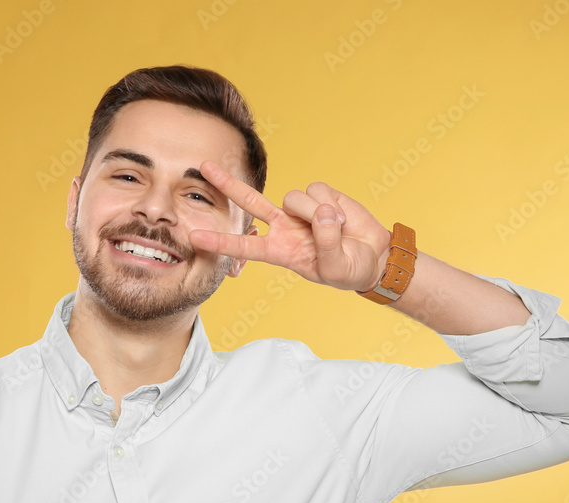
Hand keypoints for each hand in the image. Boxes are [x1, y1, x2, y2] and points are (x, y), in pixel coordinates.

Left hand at [189, 160, 391, 291]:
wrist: (373, 257)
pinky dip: (332, 204)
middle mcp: (283, 227)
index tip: (195, 238)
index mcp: (279, 251)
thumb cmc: (349, 269)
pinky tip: (341, 217)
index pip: (244, 246)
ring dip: (316, 214)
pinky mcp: (319, 195)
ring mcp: (300, 210)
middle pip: (249, 202)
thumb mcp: (336, 269)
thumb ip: (327, 244)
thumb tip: (320, 214)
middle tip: (203, 167)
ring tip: (336, 230)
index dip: (220, 243)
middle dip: (227, 184)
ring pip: (293, 198)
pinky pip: (317, 191)